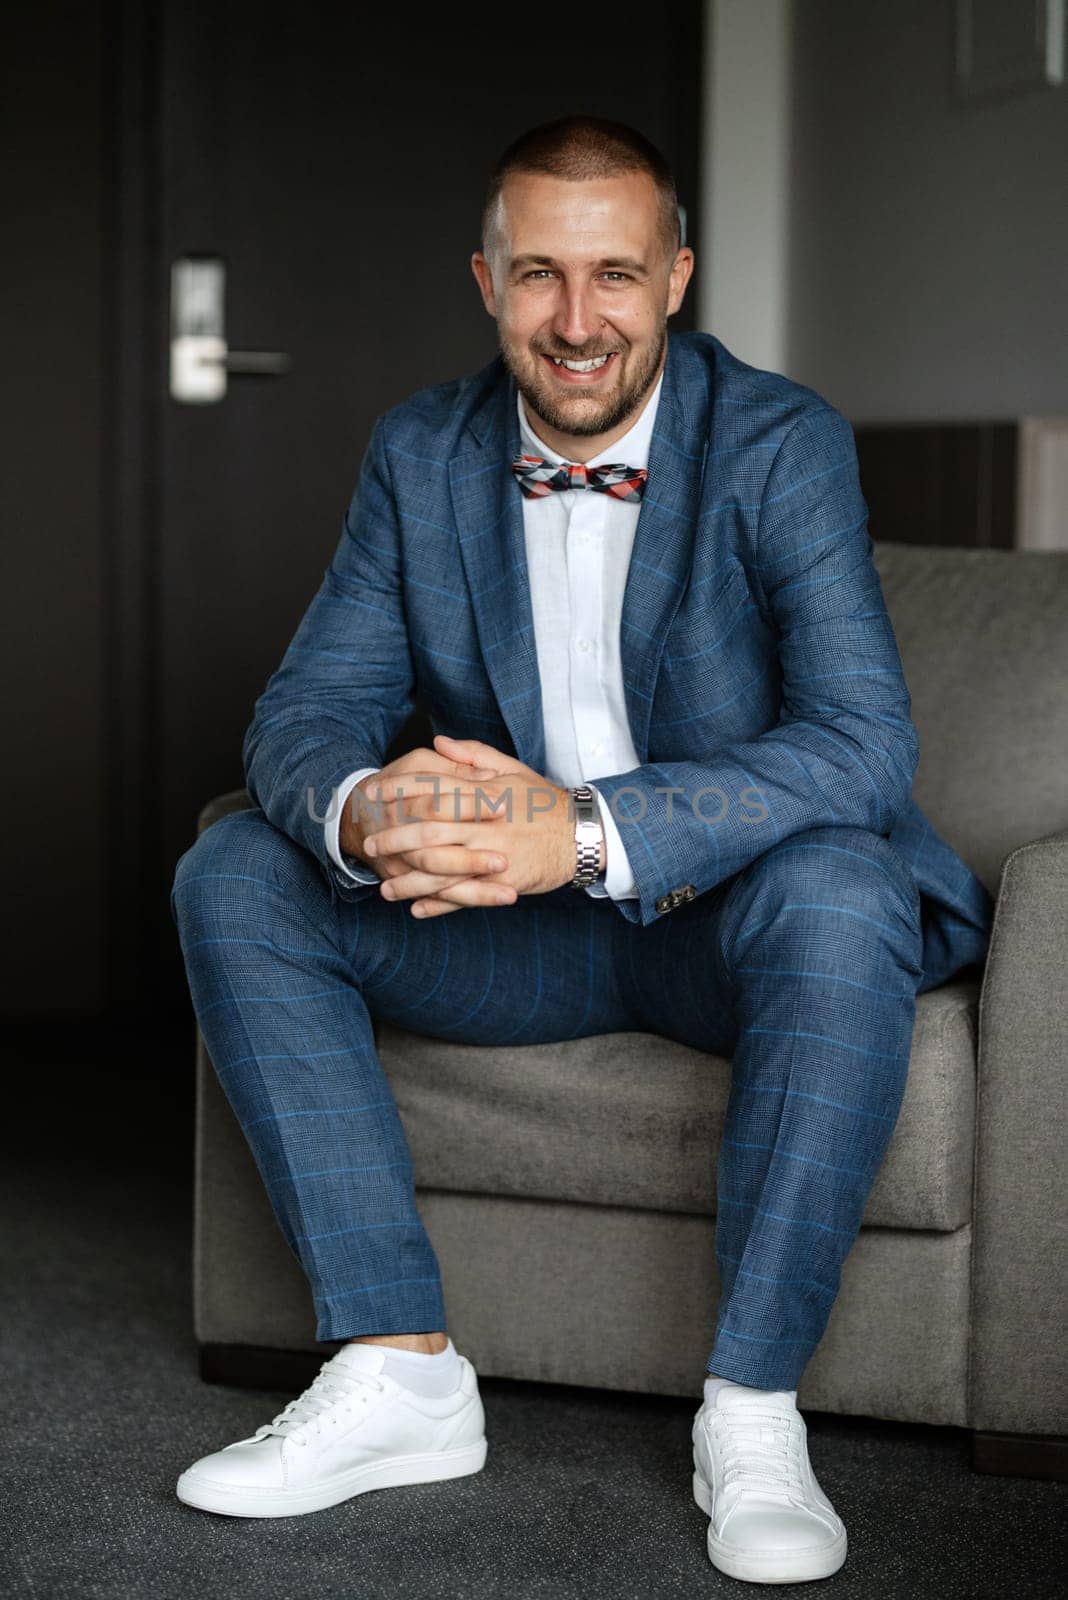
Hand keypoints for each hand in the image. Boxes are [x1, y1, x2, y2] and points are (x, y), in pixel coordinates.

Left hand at [361, 734, 577, 917]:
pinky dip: (439, 905)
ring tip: (384, 889)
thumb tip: (439, 742)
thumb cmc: (543, 802)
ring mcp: (493, 855)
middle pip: (429, 831)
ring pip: (442, 870)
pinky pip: (465, 896)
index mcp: (483, 793)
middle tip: (370, 844)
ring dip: (409, 880)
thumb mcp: (511, 769)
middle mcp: (484, 824)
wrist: (581, 835)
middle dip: (395, 839)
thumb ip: (472, 756)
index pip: (433, 790)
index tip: (374, 795)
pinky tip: (416, 908)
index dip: (400, 793)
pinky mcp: (502, 882)